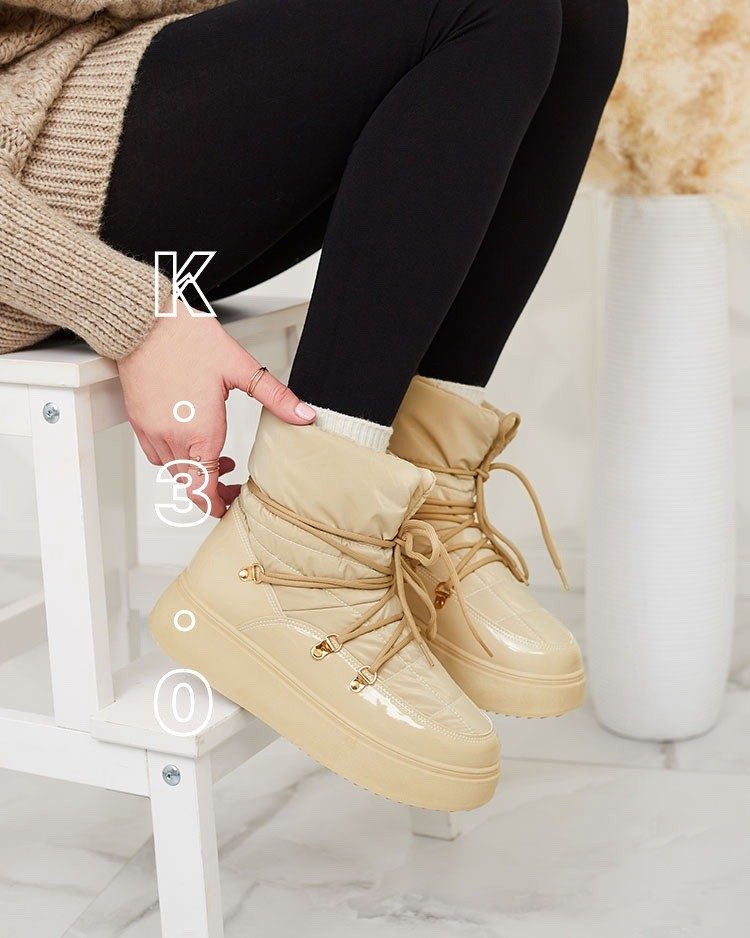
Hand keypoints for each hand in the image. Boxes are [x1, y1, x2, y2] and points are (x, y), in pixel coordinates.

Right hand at [117, 300, 314, 517]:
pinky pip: (156, 454)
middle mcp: (172, 438)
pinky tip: (191, 440)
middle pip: (190, 486)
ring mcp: (152, 431)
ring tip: (219, 458)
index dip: (220, 505)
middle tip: (233, 486)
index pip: (206, 490)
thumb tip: (305, 416)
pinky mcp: (138, 422)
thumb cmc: (187, 339)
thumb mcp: (240, 367)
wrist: (143, 321)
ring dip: (196, 474)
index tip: (234, 505)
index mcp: (200, 432)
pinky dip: (176, 458)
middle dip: (214, 492)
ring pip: (173, 472)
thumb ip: (275, 396)